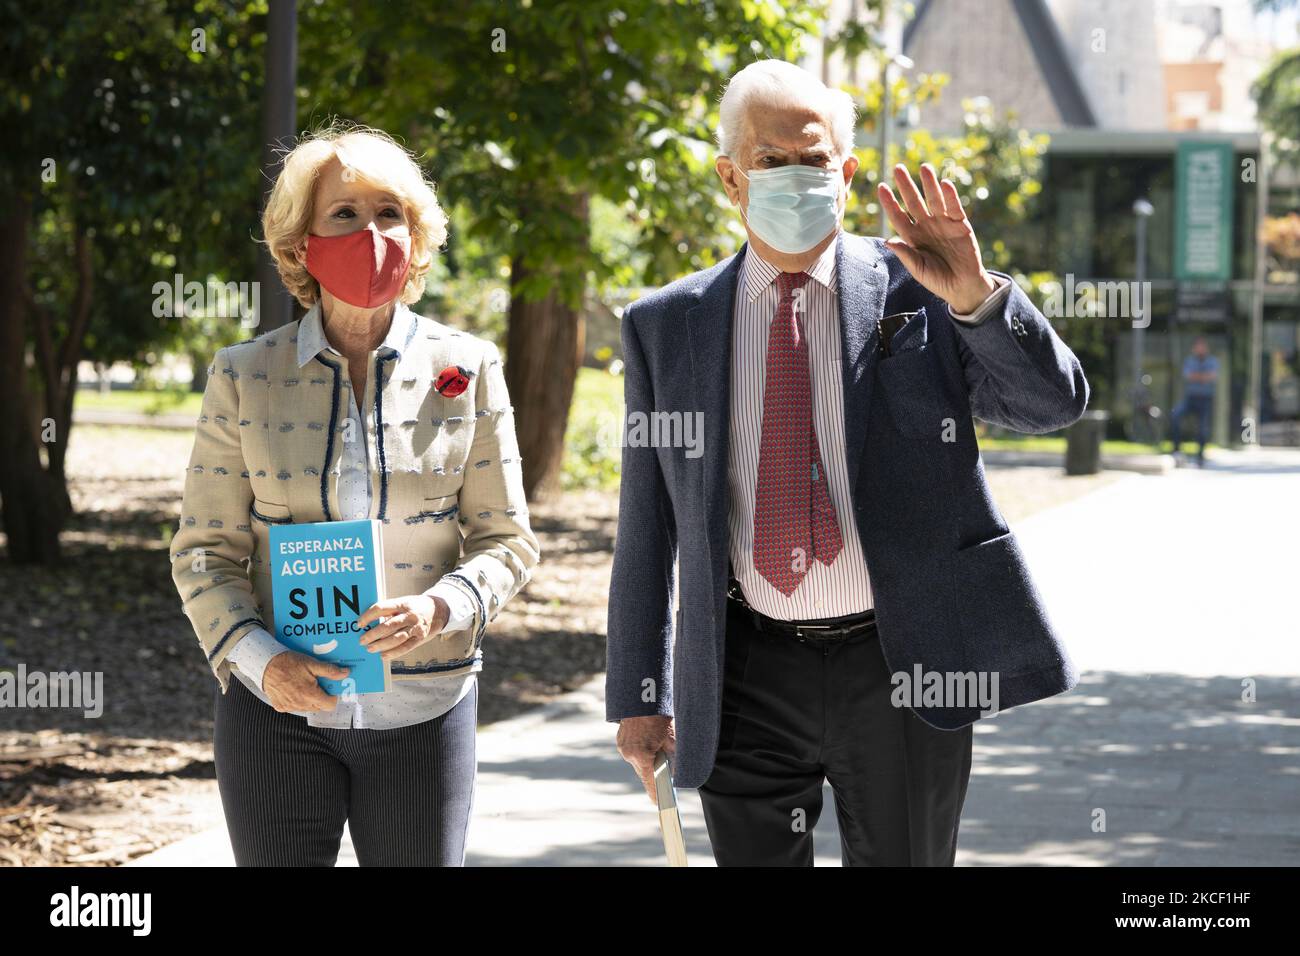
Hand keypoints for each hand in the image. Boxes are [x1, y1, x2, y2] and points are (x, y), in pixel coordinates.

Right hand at [263, 651, 349, 712]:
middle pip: (319, 706)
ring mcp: (289, 707)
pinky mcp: (281, 707)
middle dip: (321, 696)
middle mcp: (299, 704)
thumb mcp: (312, 664)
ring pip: (307, 707)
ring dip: (309, 698)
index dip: (332, 696)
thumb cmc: (288, 663)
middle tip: (317, 683)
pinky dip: (297, 700)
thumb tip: (345, 673)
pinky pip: (294, 707)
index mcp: (309, 695)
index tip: (330, 687)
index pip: (330, 705)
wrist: (265, 664)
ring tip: (304, 684)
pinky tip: (294, 688)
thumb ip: (329, 671)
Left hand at [356, 593, 450, 661]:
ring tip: (370, 648)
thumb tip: (370, 623)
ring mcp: (416, 627)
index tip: (359, 623)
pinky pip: (406, 647)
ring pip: (396, 638)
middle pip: (388, 626)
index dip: (368, 616)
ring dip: (381, 645)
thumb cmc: (415, 606)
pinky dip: (393, 653)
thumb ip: (389, 611)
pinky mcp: (420, 638)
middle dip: (372, 634)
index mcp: (402, 604)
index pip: (381, 608)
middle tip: (362, 640)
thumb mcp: (402, 603)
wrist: (439, 610)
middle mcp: (409, 615)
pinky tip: (383, 656)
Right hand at [616, 715, 674, 803]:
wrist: (642, 695)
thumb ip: (674, 757)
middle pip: (643, 773)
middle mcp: (629, 753)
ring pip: (637, 762)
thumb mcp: (673, 737)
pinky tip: (650, 746)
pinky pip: (632, 752)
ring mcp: (622, 746)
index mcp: (641, 755)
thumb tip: (676, 773)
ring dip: (647, 762)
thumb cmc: (660, 715)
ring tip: (659, 757)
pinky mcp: (620, 740)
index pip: (649, 782)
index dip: (656, 794)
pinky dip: (641, 753)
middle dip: (653, 775)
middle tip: (664, 781)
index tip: (659, 805)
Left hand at [878, 163, 996, 313]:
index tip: (881, 187)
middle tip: (898, 168)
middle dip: (906, 186)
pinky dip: (950, 196)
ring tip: (924, 168)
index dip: (890, 203)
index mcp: (912, 237)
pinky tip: (945, 184)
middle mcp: (926, 226)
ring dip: (929, 184)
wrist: (962, 287)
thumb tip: (887, 241)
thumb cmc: (937, 280)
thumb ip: (905, 254)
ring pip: (934, 200)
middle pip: (914, 202)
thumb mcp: (918, 269)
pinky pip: (954, 208)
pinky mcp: (960, 224)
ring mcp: (943, 223)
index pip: (898, 216)